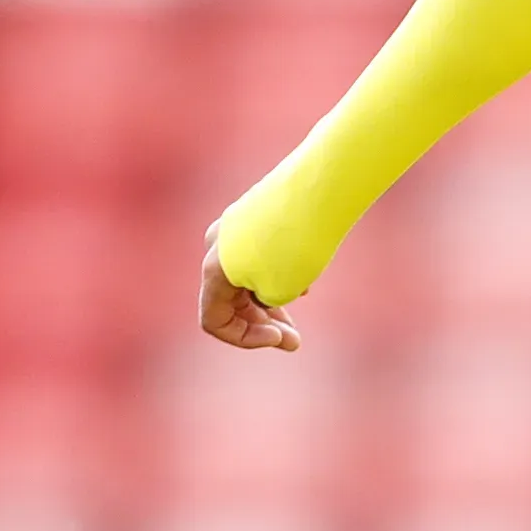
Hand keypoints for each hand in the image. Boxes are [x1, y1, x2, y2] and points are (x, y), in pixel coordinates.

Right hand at [199, 229, 301, 352]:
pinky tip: (305, 278)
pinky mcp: (255, 217)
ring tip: (302, 301)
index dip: (243, 338)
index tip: (277, 337)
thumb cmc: (296, 244)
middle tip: (295, 340)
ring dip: (272, 300)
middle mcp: (217, 247)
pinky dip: (277, 275)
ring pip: (246, 278)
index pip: (214, 321)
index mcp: (213, 269)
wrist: (318, 190)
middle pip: (231, 300)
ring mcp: (235, 229)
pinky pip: (258, 257)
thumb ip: (266, 305)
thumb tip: (268, 298)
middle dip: (263, 323)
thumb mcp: (279, 290)